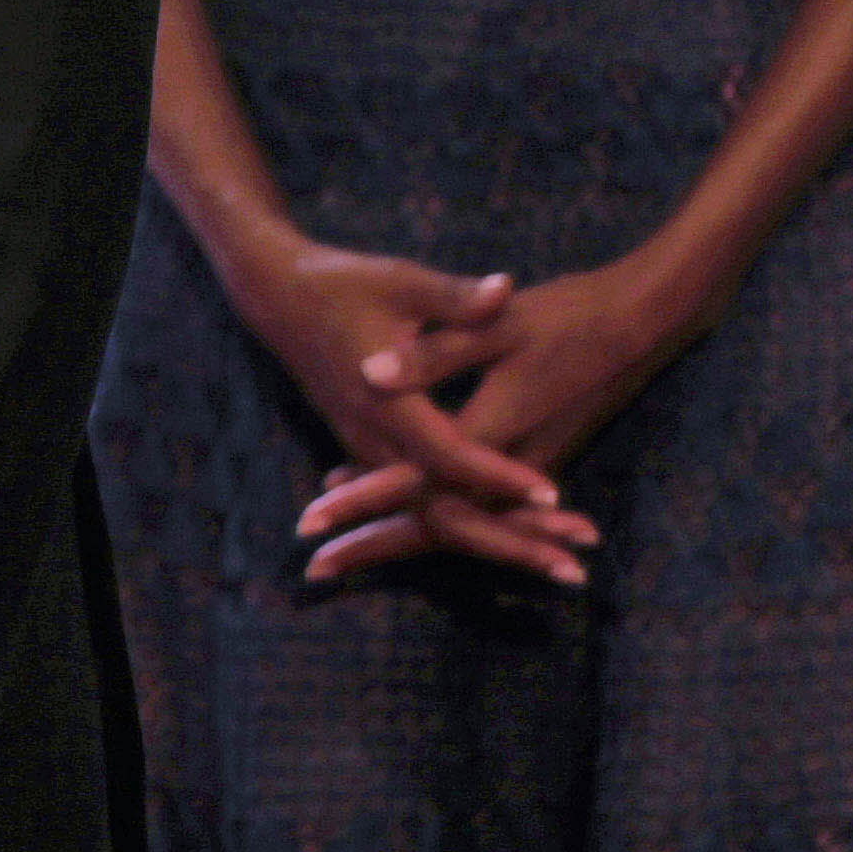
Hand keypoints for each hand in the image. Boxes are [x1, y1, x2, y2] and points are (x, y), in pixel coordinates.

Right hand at [228, 243, 596, 585]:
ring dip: (499, 539)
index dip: (498, 476)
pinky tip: (522, 532)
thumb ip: (457, 299)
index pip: (448, 455)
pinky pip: (425, 501)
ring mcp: (371, 451)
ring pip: (435, 514)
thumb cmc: (344, 284)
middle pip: (443, 510)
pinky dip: (474, 519)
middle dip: (509, 543)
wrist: (279, 298)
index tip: (552, 492)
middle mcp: (374, 438)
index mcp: (384, 402)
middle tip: (574, 569)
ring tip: (565, 561)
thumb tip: (505, 289)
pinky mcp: (375, 452)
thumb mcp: (402, 282)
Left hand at [297, 256, 691, 585]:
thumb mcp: (499, 324)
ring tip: (337, 555)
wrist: (641, 322)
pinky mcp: (534, 460)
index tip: (315, 520)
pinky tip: (392, 507)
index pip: (420, 479)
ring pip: (457, 520)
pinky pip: (476, 505)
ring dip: (398, 538)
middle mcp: (511, 463)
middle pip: (435, 522)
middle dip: (373, 545)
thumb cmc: (567, 314)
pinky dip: (431, 513)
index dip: (366, 501)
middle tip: (311, 571)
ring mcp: (527, 467)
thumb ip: (437, 352)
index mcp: (494, 428)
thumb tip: (370, 372)